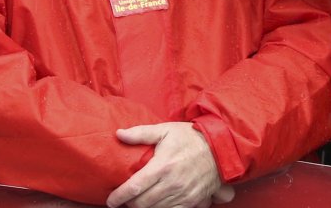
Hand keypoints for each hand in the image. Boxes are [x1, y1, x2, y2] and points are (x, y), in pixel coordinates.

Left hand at [106, 122, 231, 207]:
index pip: (135, 186)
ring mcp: (183, 195)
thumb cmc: (189, 137)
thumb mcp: (164, 130)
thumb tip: (119, 134)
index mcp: (162, 166)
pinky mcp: (192, 201)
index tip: (111, 200)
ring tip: (135, 202)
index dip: (120, 196)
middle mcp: (172, 183)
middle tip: (122, 200)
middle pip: (143, 203)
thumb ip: (140, 133)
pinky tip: (153, 205)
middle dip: (129, 203)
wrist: (220, 148)